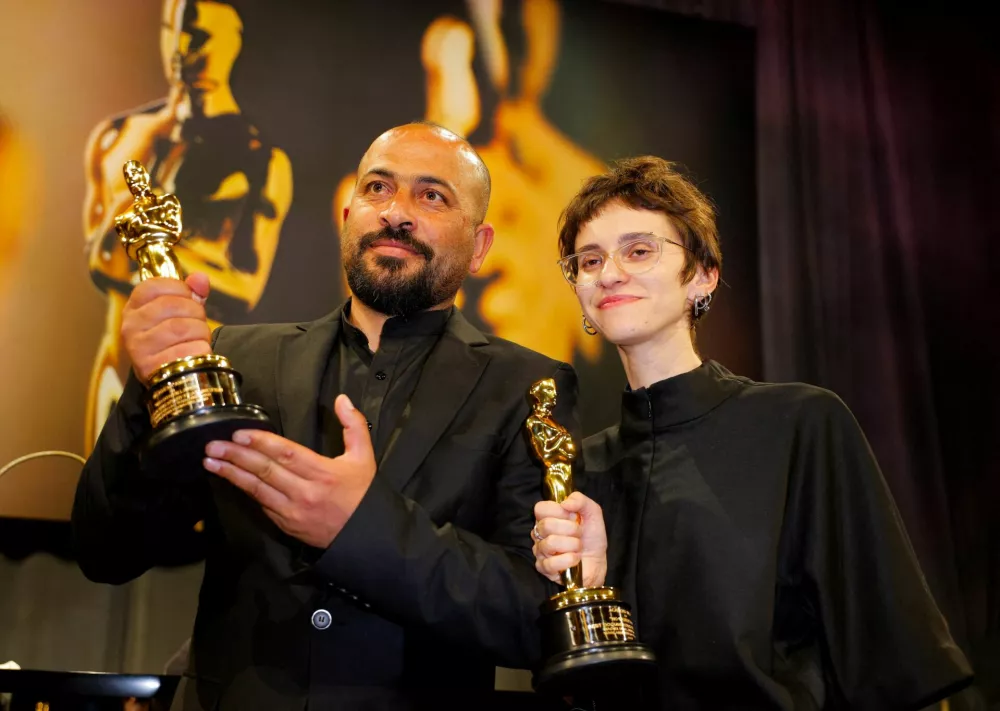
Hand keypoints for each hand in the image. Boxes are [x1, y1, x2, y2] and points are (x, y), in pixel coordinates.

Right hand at [121, 273, 211, 382]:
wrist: (165, 376)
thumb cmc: (171, 339)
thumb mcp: (178, 312)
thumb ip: (190, 293)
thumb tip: (200, 279)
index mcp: (134, 307)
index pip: (154, 285)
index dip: (180, 288)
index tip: (189, 298)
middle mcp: (131, 326)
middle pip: (173, 305)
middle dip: (196, 312)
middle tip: (198, 322)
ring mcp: (139, 347)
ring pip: (182, 328)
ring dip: (201, 332)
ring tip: (199, 338)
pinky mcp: (151, 368)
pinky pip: (186, 351)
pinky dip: (200, 350)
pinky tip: (196, 352)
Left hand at [203, 395, 375, 548]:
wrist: (365, 535)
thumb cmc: (363, 493)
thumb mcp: (364, 456)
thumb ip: (354, 424)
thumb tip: (341, 399)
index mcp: (323, 472)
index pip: (286, 453)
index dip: (261, 442)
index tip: (239, 434)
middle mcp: (305, 492)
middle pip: (265, 470)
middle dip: (236, 456)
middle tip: (212, 446)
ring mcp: (293, 511)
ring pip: (257, 490)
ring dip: (232, 475)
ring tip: (210, 463)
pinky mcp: (287, 525)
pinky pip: (263, 505)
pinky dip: (246, 491)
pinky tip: (231, 480)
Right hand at [532, 492, 607, 586]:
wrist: (597, 563)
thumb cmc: (591, 538)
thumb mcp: (592, 513)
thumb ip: (580, 500)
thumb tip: (565, 503)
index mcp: (548, 517)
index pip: (540, 508)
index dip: (559, 511)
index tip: (573, 517)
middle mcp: (540, 533)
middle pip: (546, 525)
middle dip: (571, 529)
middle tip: (578, 534)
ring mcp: (540, 551)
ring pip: (550, 543)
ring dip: (572, 545)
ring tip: (578, 548)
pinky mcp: (543, 568)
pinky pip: (551, 563)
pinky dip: (569, 560)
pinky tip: (575, 559)